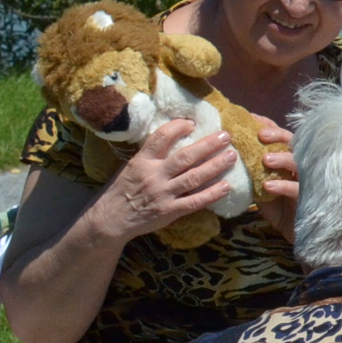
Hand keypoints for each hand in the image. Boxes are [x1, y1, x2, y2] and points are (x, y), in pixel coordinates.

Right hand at [90, 120, 236, 242]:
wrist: (110, 219)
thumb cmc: (122, 190)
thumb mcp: (131, 167)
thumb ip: (151, 156)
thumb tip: (174, 139)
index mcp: (142, 161)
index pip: (161, 137)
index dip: (178, 127)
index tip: (193, 123)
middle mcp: (154, 175)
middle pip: (185, 156)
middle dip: (208, 145)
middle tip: (226, 136)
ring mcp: (163, 193)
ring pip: (194, 177)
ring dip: (215, 165)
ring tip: (232, 156)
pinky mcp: (169, 211)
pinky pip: (195, 201)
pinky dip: (212, 194)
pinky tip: (227, 186)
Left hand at [253, 119, 298, 242]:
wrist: (296, 233)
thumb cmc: (279, 207)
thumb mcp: (261, 187)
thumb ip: (251, 172)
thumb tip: (224, 157)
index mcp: (287, 160)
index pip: (280, 137)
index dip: (267, 126)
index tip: (251, 118)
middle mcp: (300, 166)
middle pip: (293, 143)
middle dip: (277, 136)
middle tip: (261, 135)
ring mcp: (307, 181)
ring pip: (299, 163)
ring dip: (282, 158)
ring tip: (266, 160)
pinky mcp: (309, 198)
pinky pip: (297, 189)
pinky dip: (283, 186)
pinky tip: (268, 186)